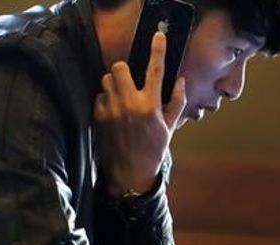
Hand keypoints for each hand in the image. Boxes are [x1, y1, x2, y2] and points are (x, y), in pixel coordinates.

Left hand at [94, 32, 186, 197]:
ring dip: (114, 84)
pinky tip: (114, 112)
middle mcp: (130, 105)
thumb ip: (176, 102)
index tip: (158, 36)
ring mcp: (112, 110)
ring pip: (107, 79)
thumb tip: (180, 81)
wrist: (130, 174)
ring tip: (122, 98)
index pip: (155, 70)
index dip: (158, 50)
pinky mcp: (99, 117)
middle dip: (124, 70)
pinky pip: (99, 95)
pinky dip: (106, 99)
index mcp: (151, 106)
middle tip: (130, 81)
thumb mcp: (170, 127)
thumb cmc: (153, 150)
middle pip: (120, 68)